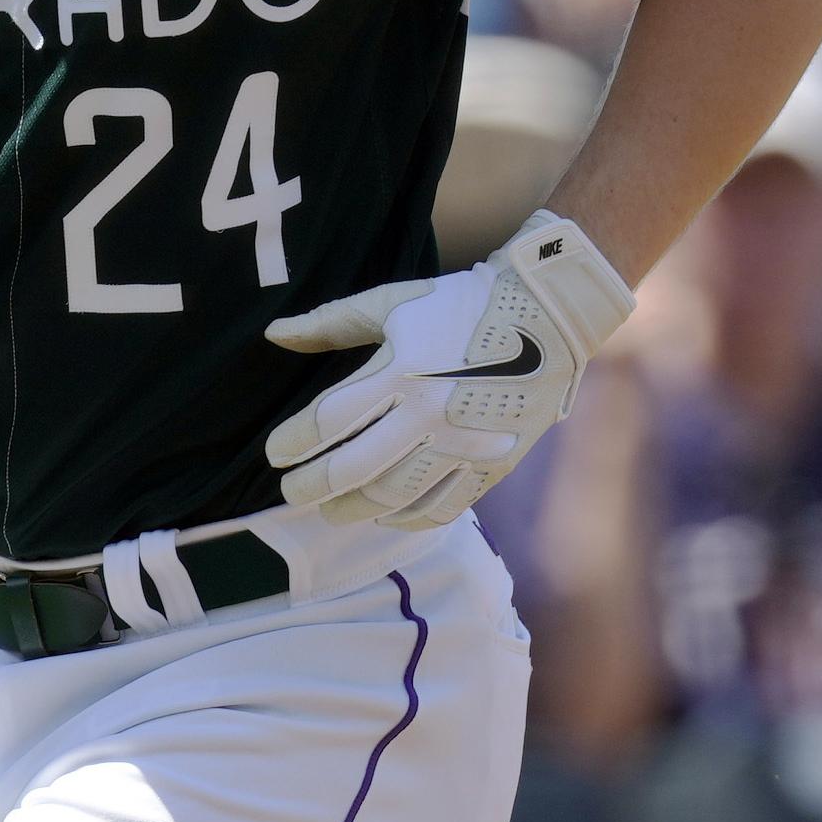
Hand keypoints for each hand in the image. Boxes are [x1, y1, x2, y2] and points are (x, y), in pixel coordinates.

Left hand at [262, 211, 633, 529]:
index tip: (274, 454)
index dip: (292, 443)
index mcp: (399, 372)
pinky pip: (443, 507)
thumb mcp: (392, 303)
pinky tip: (386, 514)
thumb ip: (330, 323)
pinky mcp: (494, 463)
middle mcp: (429, 414)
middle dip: (311, 487)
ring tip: (331, 509)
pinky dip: (407, 518)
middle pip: (352, 469)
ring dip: (353, 510)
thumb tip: (273, 335)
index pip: (327, 421)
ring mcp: (464, 443)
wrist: (549, 314)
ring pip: (394, 497)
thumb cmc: (460, 303)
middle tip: (290, 493)